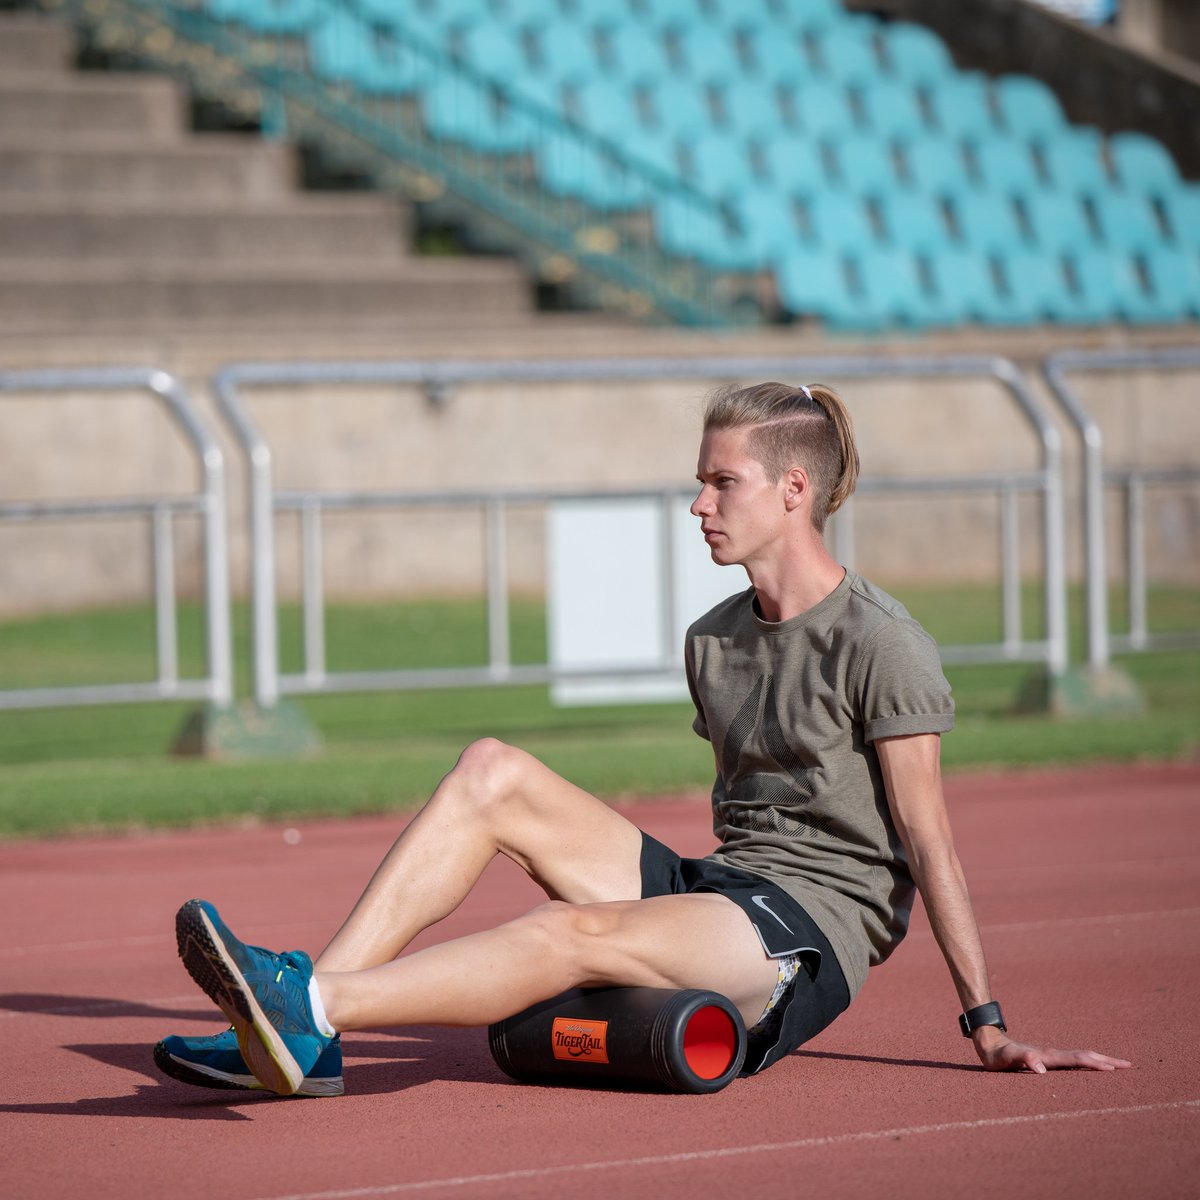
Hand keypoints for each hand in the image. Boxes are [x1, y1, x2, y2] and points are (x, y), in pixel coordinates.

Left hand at [973, 1029, 1131, 1072]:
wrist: (990, 1045)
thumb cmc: (999, 1055)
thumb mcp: (1009, 1059)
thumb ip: (1025, 1060)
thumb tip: (1041, 1069)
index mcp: (1049, 1055)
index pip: (1077, 1059)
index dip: (1095, 1063)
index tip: (1115, 1068)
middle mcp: (1054, 1054)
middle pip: (1085, 1056)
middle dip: (1107, 1060)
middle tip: (1129, 1065)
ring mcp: (1052, 1056)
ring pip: (1081, 1058)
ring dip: (1100, 1061)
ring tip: (1118, 1066)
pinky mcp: (1048, 1060)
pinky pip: (1073, 1062)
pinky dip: (1088, 1064)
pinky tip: (1092, 1069)